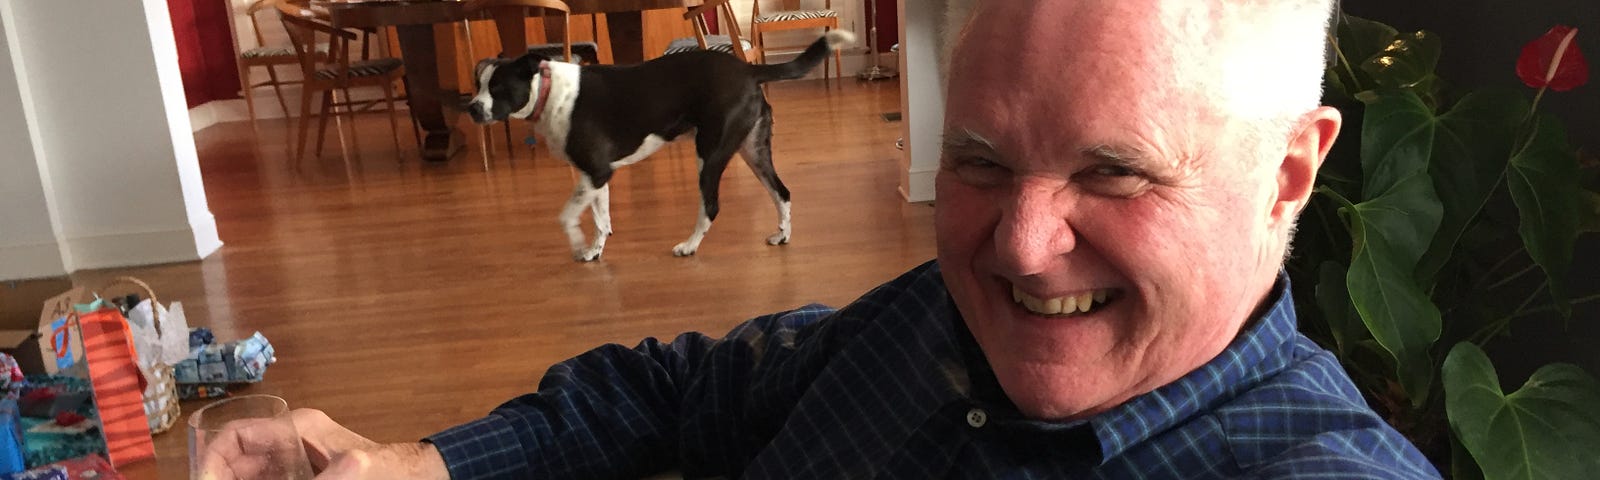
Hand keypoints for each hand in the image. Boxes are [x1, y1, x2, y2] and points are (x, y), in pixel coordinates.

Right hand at [197, 409, 448, 479]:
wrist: (406, 477)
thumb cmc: (383, 469)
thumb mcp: (351, 471)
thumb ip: (330, 476)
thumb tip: (310, 472)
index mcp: (296, 427)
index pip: (236, 435)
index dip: (213, 458)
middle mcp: (288, 437)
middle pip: (234, 456)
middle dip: (219, 476)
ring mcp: (291, 457)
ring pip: (244, 471)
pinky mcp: (297, 473)